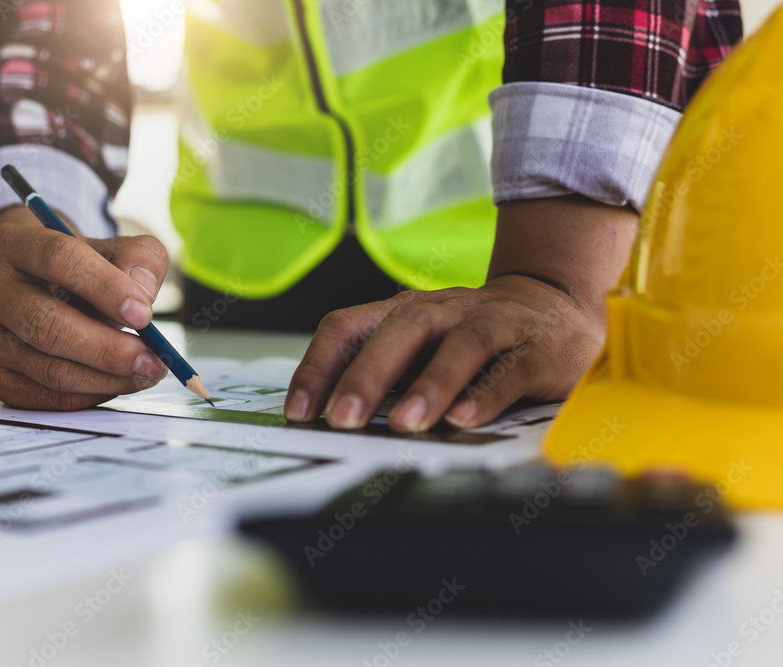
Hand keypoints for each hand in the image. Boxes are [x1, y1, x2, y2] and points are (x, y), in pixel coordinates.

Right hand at [0, 206, 169, 409]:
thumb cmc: (79, 270)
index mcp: (15, 244)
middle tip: (152, 358)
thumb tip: (142, 293)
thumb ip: (139, 260)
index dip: (105, 287)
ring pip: (49, 368)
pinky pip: (45, 397)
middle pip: (47, 324)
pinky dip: (89, 395)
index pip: (58, 259)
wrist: (37, 287)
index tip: (143, 314)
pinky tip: (117, 383)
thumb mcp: (113, 250)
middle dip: (108, 348)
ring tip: (145, 372)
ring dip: (106, 377)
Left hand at [285, 195, 637, 430]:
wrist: (556, 306)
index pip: (348, 326)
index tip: (300, 411)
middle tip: (342, 419)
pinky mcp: (536, 349)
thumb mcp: (420, 348)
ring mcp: (493, 324)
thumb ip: (384, 378)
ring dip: (429, 384)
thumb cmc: (473, 339)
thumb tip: (330, 424)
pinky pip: (509, 369)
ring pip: (459, 345)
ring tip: (406, 423)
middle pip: (400, 331)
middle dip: (366, 376)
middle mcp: (444, 310)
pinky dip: (486, 393)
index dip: (319, 366)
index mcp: (404, 311)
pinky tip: (465, 419)